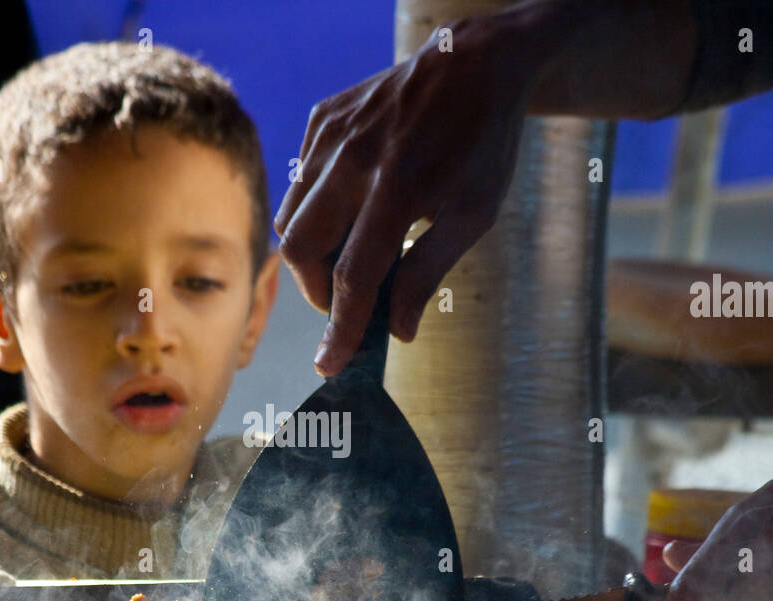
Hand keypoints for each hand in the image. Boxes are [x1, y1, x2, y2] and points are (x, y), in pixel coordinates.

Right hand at [275, 9, 555, 375]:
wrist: (476, 64)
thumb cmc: (482, 145)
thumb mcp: (472, 215)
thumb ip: (427, 273)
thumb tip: (397, 331)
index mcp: (398, 188)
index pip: (354, 276)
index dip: (341, 327)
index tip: (330, 364)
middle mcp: (354, 159)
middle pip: (302, 250)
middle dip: (320, 291)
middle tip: (350, 300)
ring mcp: (332, 135)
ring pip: (290, 218)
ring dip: (311, 255)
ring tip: (349, 258)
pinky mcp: (322, 119)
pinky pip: (299, 182)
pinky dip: (314, 210)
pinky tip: (349, 210)